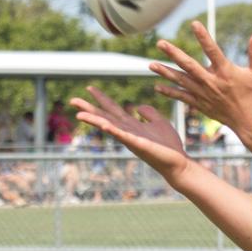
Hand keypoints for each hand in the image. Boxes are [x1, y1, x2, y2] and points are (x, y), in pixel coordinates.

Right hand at [71, 88, 190, 181]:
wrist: (179, 163)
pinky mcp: (139, 145)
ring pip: (109, 127)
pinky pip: (124, 137)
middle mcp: (128, 132)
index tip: (89, 87)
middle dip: (89, 109)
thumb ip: (149, 114)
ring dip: (95, 120)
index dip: (102, 99)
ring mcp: (131, 139)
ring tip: (79, 114)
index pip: (113, 110)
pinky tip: (104, 125)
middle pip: (105, 117)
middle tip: (72, 99)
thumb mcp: (159, 123)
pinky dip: (113, 131)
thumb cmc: (169, 146)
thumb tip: (138, 107)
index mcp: (132, 126)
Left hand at [151, 21, 251, 137]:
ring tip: (150, 65)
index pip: (212, 50)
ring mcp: (204, 94)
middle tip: (160, 43)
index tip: (193, 24)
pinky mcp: (201, 104)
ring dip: (165, 72)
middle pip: (188, 65)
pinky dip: (170, 92)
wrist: (251, 123)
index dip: (203, 36)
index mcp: (225, 72)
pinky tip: (157, 87)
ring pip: (181, 81)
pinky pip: (182, 97)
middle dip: (174, 53)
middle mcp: (211, 82)